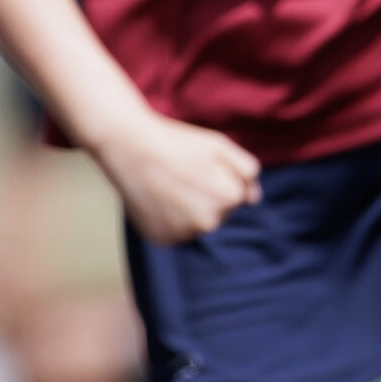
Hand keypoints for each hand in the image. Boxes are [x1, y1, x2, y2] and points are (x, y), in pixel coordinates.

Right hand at [89, 109, 261, 244]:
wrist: (128, 144)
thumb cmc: (176, 142)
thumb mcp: (219, 144)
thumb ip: (247, 171)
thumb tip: (253, 199)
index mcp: (228, 198)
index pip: (234, 196)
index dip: (217, 177)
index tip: (196, 164)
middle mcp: (208, 223)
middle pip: (216, 214)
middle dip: (204, 197)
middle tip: (180, 173)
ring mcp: (183, 234)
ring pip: (194, 225)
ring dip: (186, 210)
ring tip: (165, 185)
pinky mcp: (161, 240)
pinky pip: (173, 232)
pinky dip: (167, 219)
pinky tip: (155, 198)